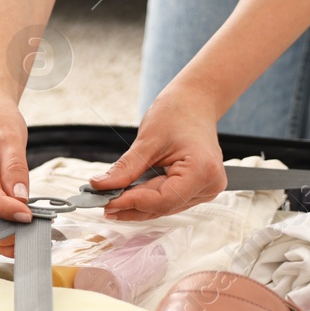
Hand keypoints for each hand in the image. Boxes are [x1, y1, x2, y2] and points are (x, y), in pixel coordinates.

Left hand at [91, 86, 225, 219]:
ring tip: (110, 199)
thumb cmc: (179, 113)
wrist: (195, 103)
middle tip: (101, 203)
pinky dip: (147, 199)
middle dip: (130, 206)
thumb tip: (101, 186)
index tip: (106, 203)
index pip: (163, 200)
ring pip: (164, 207)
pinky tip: (127, 196)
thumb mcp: (148, 140)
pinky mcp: (197, 189)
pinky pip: (168, 201)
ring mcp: (205, 189)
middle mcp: (209, 184)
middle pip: (162, 207)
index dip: (132, 203)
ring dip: (136, 205)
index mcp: (202, 171)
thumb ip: (125, 168)